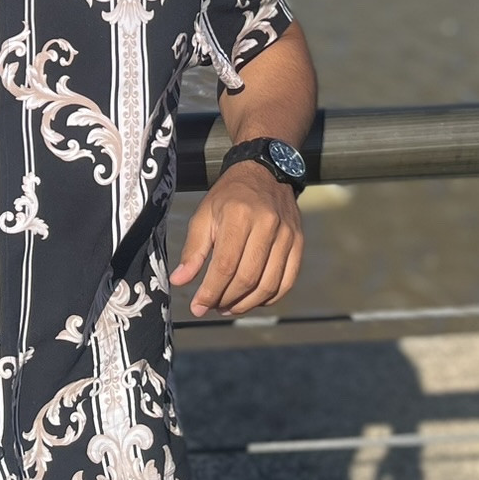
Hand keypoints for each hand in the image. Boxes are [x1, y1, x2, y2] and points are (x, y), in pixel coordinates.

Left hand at [169, 162, 302, 318]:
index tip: (198, 307)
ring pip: (268, 284)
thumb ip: (193, 250)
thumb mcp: (204, 215)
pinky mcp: (298, 242)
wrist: (263, 172)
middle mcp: (267, 224)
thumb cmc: (229, 196)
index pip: (225, 265)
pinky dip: (269, 298)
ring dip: (247, 304)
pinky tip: (252, 300)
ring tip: (228, 307)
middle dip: (226, 300)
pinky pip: (287, 280)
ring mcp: (287, 234)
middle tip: (212, 307)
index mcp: (239, 215)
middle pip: (247, 277)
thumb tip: (179, 281)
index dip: (210, 291)